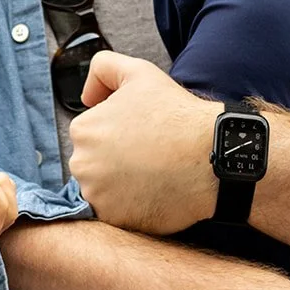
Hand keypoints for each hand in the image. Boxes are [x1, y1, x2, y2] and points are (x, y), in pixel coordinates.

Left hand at [70, 53, 216, 233]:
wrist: (208, 156)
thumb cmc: (176, 115)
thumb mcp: (138, 72)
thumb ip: (104, 69)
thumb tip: (87, 96)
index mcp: (83, 130)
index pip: (91, 137)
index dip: (117, 135)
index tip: (139, 137)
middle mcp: (82, 165)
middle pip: (93, 166)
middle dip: (114, 162)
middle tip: (147, 157)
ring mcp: (97, 196)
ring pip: (102, 191)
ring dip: (121, 186)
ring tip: (151, 175)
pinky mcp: (115, 220)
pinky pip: (116, 214)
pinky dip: (131, 207)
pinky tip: (152, 192)